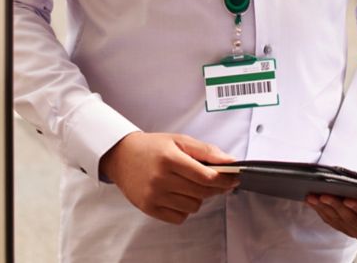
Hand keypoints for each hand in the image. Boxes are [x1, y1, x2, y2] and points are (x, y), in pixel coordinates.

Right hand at [99, 131, 238, 224]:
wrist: (122, 156)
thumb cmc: (152, 147)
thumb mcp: (179, 140)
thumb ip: (205, 150)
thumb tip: (229, 161)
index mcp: (170, 158)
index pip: (205, 175)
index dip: (224, 178)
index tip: (234, 177)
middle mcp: (161, 179)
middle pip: (201, 192)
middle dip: (217, 187)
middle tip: (223, 181)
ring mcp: (154, 196)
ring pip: (193, 206)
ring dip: (200, 198)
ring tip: (194, 185)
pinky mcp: (149, 209)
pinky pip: (179, 217)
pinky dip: (185, 209)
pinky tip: (181, 195)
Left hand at [305, 194, 356, 242]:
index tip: (347, 199)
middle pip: (352, 220)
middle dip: (336, 206)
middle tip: (323, 195)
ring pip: (340, 222)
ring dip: (325, 209)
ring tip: (313, 197)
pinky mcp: (351, 233)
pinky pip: (335, 224)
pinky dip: (323, 213)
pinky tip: (315, 203)